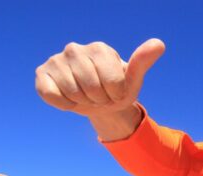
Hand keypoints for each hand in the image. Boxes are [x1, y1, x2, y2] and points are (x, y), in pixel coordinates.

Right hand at [35, 39, 164, 117]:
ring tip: (86, 96)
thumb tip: (159, 44)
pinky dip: (63, 104)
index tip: (115, 90)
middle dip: (100, 99)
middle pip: (92, 88)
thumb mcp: (133, 80)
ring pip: (73, 93)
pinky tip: (68, 97)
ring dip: (83, 102)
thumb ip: (143, 62)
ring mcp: (57, 60)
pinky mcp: (42, 73)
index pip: (113, 82)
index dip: (116, 94)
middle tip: (100, 95)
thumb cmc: (118, 89)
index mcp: (100, 49)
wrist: (99, 102)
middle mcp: (75, 49)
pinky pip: (51, 96)